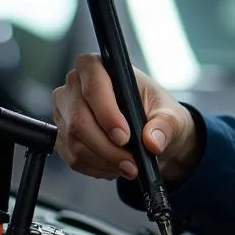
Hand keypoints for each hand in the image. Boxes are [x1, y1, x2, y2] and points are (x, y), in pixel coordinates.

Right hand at [52, 53, 200, 183]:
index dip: (107, 114)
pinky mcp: (63, 135)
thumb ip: (164, 125)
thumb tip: (152, 141)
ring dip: (104, 161)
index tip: (125, 137)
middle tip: (132, 164)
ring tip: (129, 167)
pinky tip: (115, 166)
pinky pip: (73, 157)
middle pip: (80, 120)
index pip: (93, 86)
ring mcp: (65, 111)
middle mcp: (75, 86)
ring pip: (75, 142)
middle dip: (108, 148)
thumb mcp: (170, 115)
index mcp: (98, 66)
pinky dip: (97, 167)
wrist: (150, 130)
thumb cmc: (157, 112)